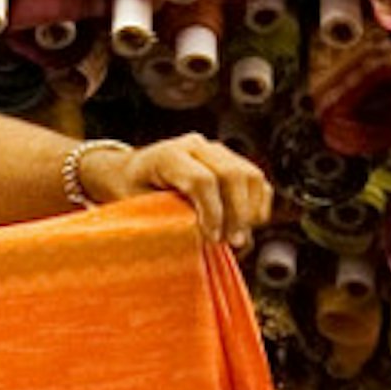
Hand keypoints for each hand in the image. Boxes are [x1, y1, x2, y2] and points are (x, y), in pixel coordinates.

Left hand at [115, 133, 270, 244]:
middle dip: (237, 213)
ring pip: (250, 175)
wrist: (132, 172)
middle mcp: (194, 147)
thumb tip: (197, 240)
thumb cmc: (133, 193)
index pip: (202, 180)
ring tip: (239, 237)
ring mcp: (215, 151)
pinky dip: (258, 204)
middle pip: (232, 174)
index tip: (213, 239)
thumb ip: (166, 218)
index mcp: (168, 156)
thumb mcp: (138, 206)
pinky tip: (247, 225)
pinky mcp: (230, 160)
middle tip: (232, 242)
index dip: (213, 213)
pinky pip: (256, 180)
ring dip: (251, 210)